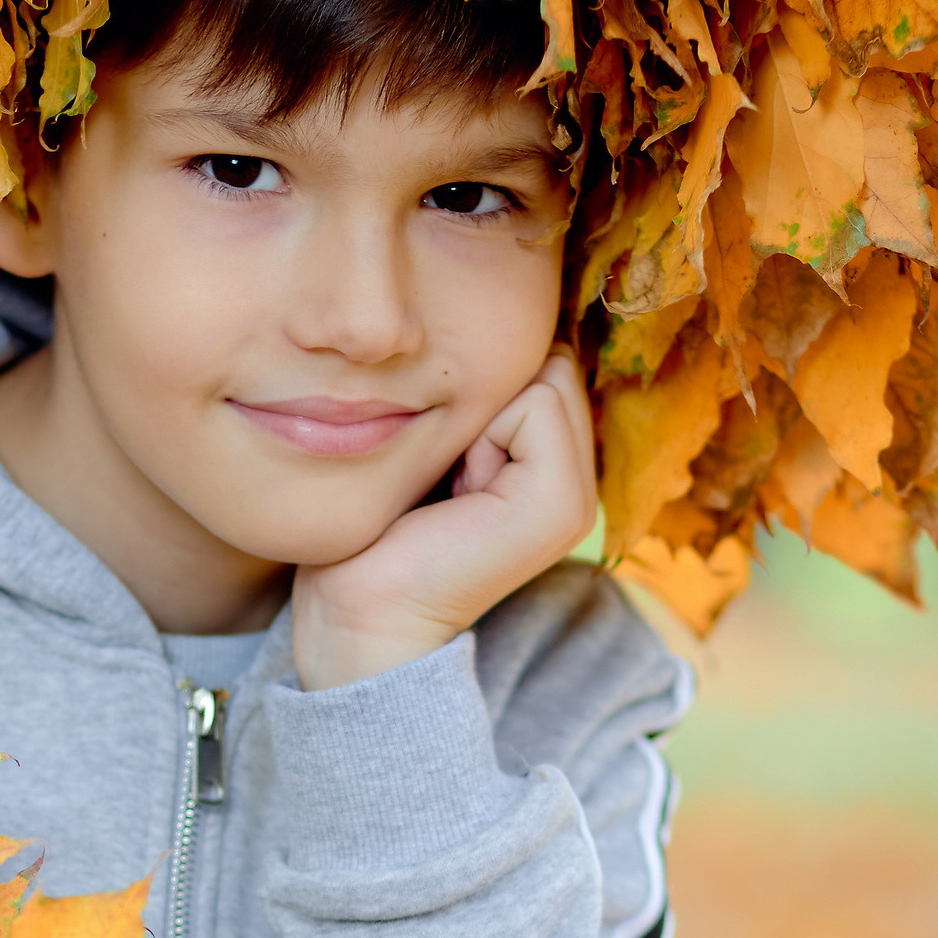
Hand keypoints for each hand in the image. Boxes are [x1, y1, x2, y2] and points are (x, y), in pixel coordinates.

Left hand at [290, 349, 598, 690]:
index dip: (480, 386)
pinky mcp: (560, 505)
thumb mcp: (434, 445)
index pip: (544, 359)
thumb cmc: (372, 530)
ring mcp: (578, 498)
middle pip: (551, 361)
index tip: (442, 455)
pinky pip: (536, 404)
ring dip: (480, 413)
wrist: (357, 614)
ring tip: (449, 482)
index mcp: (553, 468)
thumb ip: (480, 399)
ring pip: (546, 375)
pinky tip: (455, 493)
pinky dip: (482, 433)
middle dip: (485, 394)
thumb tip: (491, 324)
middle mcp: (579, 482)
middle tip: (445, 469)